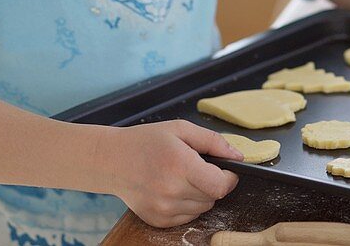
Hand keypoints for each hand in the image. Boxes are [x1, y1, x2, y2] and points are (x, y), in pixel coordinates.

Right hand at [103, 120, 243, 227]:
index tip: (226, 170)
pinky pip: (187, 217)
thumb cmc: (146, 141)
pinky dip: (187, 205)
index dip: (229, 178)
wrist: (111, 161)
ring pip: (202, 208)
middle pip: (213, 197)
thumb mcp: (181, 129)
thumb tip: (238, 156)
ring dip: (200, 194)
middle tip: (195, 168)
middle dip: (213, 182)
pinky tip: (172, 189)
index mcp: (179, 164)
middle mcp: (171, 190)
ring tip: (181, 177)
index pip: (220, 185)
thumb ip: (213, 141)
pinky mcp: (157, 220)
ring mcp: (163, 208)